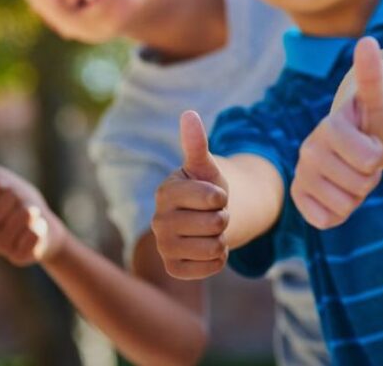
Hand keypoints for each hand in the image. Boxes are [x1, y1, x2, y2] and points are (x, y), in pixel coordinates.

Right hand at [0, 144, 66, 265]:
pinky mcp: (19, 257)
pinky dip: (40, 228)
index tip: (7, 191)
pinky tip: (36, 232)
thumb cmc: (17, 200)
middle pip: (11, 198)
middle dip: (23, 197)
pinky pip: (33, 235)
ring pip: (24, 215)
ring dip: (34, 212)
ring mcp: (1, 247)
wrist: (44, 227)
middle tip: (22, 206)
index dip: (5, 183)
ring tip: (31, 219)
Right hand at [152, 111, 230, 279]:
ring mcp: (164, 247)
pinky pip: (211, 267)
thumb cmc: (205, 186)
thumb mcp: (205, 165)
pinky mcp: (174, 268)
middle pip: (216, 224)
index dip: (222, 196)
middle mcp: (158, 221)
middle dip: (223, 217)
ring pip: (215, 247)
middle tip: (213, 213)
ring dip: (222, 238)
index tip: (214, 193)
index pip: (212, 198)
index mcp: (166, 192)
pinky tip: (209, 246)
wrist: (205, 215)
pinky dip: (219, 258)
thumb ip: (196, 143)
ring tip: (210, 229)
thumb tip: (189, 114)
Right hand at [291, 37, 382, 228]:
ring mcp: (302, 173)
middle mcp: (309, 148)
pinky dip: (339, 211)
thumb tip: (367, 40)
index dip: (378, 154)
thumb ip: (372, 76)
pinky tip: (338, 189)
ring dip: (356, 193)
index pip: (370, 158)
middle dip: (370, 176)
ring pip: (346, 205)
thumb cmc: (369, 125)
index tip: (371, 140)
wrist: (353, 143)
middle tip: (364, 159)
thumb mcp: (377, 103)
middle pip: (361, 184)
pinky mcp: (299, 197)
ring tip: (352, 171)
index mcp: (331, 126)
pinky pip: (328, 220)